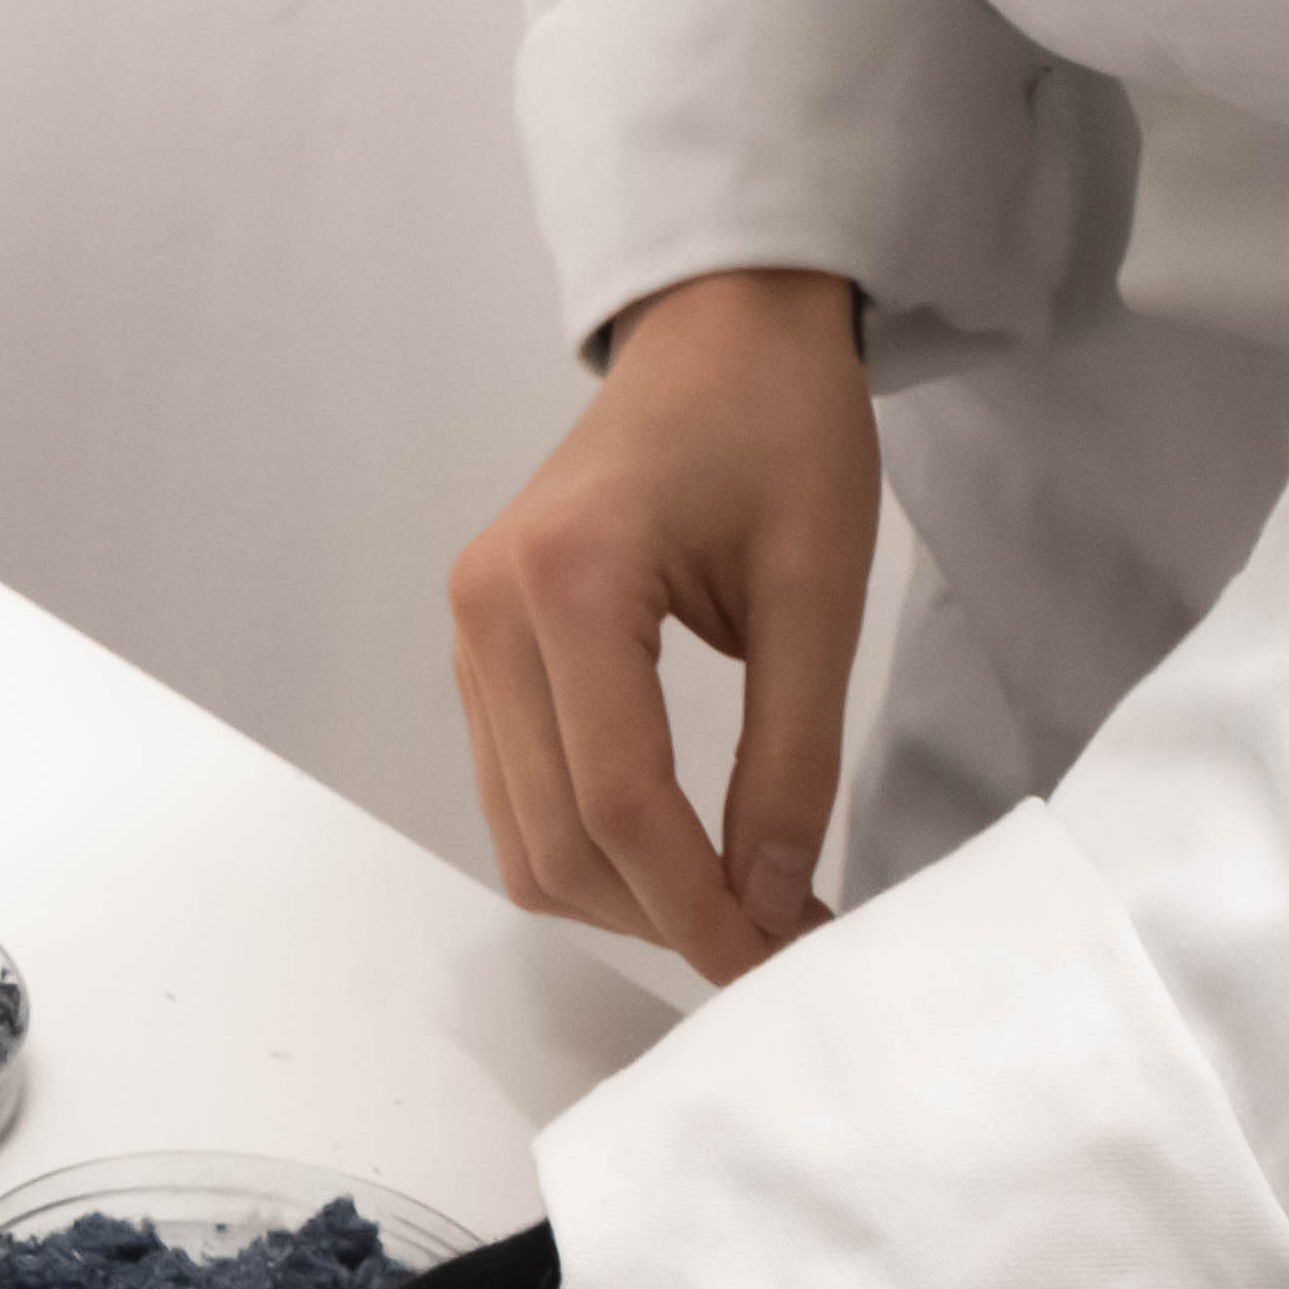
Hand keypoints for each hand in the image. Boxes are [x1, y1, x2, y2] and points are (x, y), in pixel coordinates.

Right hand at [449, 263, 881, 983]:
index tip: (774, 957)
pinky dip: (587, 847)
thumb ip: (793, 753)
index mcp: (569, 581)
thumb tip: (768, 900)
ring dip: (618, 896)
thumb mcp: (821, 583)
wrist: (716, 332)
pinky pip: (514, 795)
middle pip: (555, 837)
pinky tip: (669, 850)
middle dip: (659, 914)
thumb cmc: (782, 426)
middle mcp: (487, 617)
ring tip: (724, 902)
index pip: (619, 797)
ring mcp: (466, 638)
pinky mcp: (476, 653)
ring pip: (519, 837)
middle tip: (767, 942)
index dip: (695, 902)